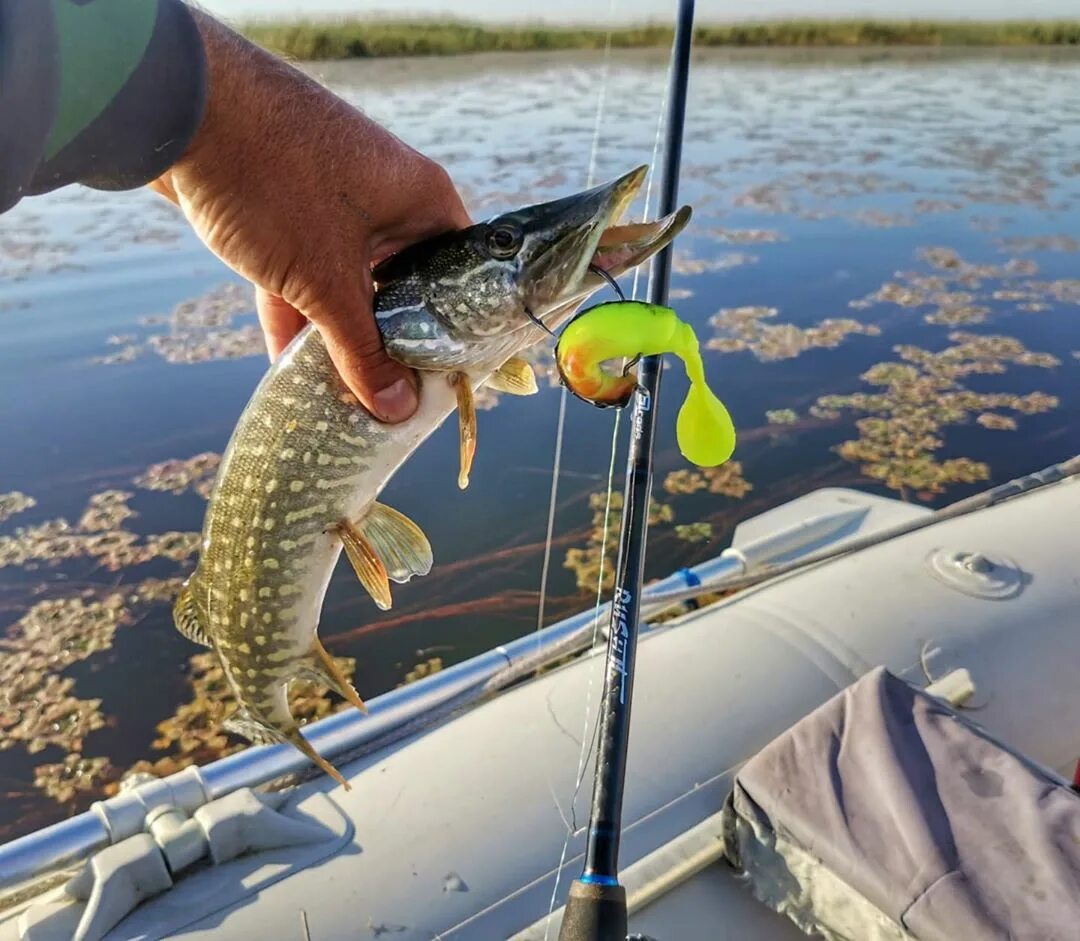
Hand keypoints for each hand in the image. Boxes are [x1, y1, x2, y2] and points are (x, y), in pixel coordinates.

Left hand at [150, 12, 469, 421]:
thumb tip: (396, 408)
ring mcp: (333, 200)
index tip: (444, 381)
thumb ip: (362, 349)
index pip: (460, 275)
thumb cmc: (276, 182)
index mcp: (421, 201)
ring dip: (337, 334)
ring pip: (348, 282)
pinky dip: (296, 312)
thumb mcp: (325, 281)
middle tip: (390, 398)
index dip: (455, 331)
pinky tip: (285, 365)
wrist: (174, 105)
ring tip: (339, 394)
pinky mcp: (285, 206)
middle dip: (389, 343)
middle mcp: (387, 197)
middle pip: (403, 285)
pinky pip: (303, 271)